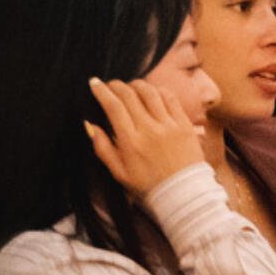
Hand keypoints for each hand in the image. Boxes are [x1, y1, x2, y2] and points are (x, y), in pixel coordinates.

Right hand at [86, 79, 205, 196]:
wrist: (182, 191)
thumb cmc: (148, 183)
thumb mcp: (118, 172)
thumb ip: (103, 148)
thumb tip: (91, 126)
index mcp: (131, 141)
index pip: (114, 108)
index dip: (102, 92)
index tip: (94, 83)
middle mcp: (149, 129)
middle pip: (130, 96)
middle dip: (117, 85)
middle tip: (111, 84)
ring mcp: (169, 125)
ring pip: (151, 93)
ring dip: (137, 85)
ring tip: (130, 86)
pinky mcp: (184, 124)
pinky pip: (171, 99)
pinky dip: (159, 91)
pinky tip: (152, 92)